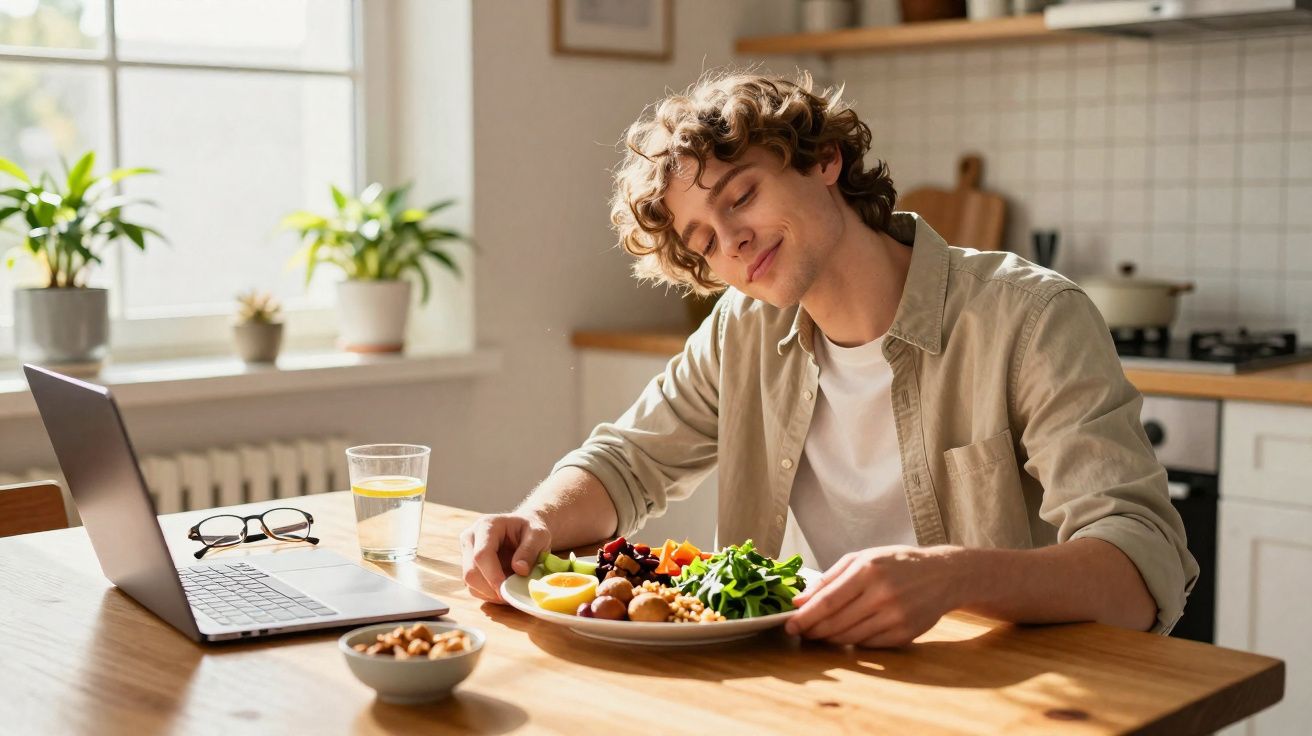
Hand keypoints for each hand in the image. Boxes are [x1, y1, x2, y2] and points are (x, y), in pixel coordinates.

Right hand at [460, 513, 550, 603]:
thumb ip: (530, 550)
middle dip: (491, 589)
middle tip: (511, 596)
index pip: (481, 555)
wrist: (524, 528)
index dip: (493, 576)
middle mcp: (471, 538)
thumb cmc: (531, 529)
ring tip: (510, 591)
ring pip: (469, 583)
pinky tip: (504, 589)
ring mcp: (466, 552)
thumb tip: (519, 570)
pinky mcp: (468, 566)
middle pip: (471, 572)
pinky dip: (488, 594)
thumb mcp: (538, 534)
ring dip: (490, 593)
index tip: (507, 589)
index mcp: (486, 526)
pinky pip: (473, 587)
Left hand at [785, 545, 965, 647]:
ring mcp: (895, 617)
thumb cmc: (897, 563)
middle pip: (836, 623)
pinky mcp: (905, 634)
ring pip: (850, 637)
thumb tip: (800, 600)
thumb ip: (829, 578)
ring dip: (830, 638)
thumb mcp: (862, 558)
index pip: (828, 601)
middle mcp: (882, 595)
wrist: (943, 575)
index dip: (806, 616)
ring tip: (820, 633)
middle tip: (801, 632)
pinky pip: (868, 645)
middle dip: (813, 630)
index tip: (789, 625)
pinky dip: (853, 642)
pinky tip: (846, 635)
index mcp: (868, 571)